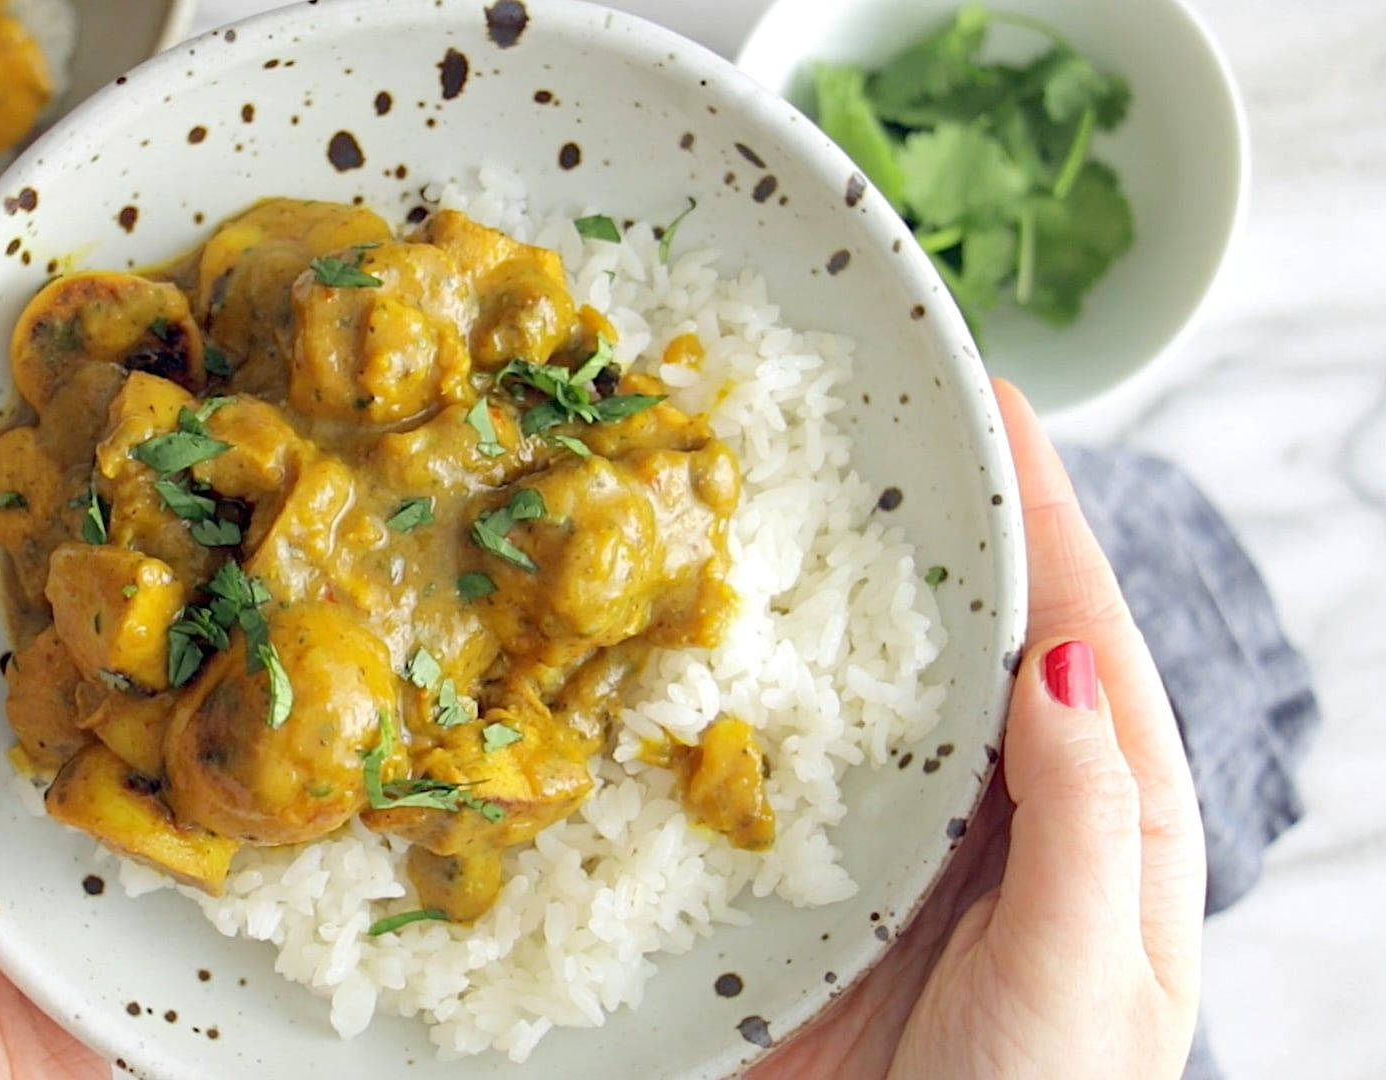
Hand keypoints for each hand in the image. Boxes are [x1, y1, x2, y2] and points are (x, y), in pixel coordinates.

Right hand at [755, 380, 1205, 1078]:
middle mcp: (990, 801)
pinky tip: (674, 647)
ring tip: (749, 497)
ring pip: (845, 690)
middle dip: (908, 525)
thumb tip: (1066, 657)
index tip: (991, 399)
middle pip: (950, 634)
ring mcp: (888, 837)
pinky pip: (759, 778)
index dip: (1037, 508)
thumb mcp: (1093, 971)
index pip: (1074, 626)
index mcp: (1101, 807)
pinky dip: (721, 709)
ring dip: (801, 601)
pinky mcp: (797, 886)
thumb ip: (1087, 819)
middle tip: (847, 413)